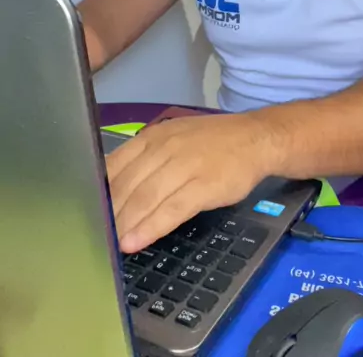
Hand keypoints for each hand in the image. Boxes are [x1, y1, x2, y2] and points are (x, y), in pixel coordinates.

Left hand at [106, 112, 275, 253]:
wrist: (256, 138)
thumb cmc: (212, 143)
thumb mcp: (174, 138)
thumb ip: (147, 158)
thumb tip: (115, 188)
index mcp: (153, 137)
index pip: (115, 165)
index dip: (100, 193)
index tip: (87, 215)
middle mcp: (165, 148)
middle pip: (127, 185)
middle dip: (109, 214)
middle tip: (96, 237)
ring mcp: (184, 166)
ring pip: (145, 198)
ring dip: (125, 224)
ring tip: (111, 244)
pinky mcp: (203, 185)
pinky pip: (171, 209)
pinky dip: (150, 227)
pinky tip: (137, 241)